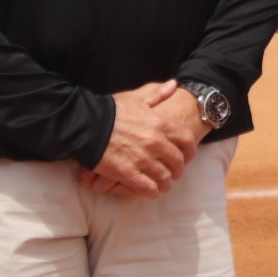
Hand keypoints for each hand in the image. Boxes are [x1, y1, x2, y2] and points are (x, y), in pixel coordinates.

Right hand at [85, 80, 200, 197]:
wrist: (87, 124)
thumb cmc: (111, 110)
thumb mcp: (136, 98)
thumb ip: (157, 93)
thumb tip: (174, 85)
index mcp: (159, 124)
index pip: (186, 141)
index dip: (190, 151)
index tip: (187, 157)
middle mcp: (155, 142)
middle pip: (177, 162)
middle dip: (177, 170)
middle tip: (174, 174)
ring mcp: (143, 159)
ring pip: (164, 178)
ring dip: (165, 184)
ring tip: (162, 186)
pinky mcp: (128, 173)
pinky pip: (148, 188)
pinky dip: (151, 191)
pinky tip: (150, 191)